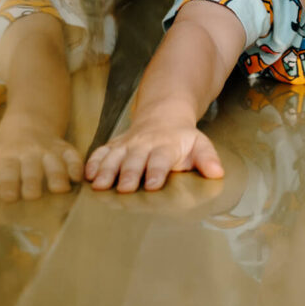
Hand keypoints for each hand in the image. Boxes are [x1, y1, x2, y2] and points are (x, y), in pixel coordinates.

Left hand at [0, 121, 82, 201]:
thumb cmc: (1, 154)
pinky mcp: (66, 150)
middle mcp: (30, 152)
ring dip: (58, 175)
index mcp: (7, 156)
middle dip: (33, 182)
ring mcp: (50, 150)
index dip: (9, 183)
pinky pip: (74, 156)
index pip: (7, 170)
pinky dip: (77, 166)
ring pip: (55, 162)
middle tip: (33, 197)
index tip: (9, 198)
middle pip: (32, 168)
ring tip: (60, 190)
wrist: (28, 126)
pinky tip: (78, 178)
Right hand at [84, 116, 223, 192]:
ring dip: (106, 170)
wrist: (163, 116)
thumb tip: (217, 173)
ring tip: (99, 185)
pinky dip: (93, 162)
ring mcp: (127, 144)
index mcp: (167, 145)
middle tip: (122, 189)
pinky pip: (101, 151)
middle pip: (135, 159)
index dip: (156, 171)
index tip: (152, 185)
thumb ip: (208, 159)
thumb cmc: (183, 139)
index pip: (161, 159)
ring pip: (114, 156)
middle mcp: (144, 144)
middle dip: (128, 173)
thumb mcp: (200, 144)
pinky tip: (87, 176)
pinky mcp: (114, 145)